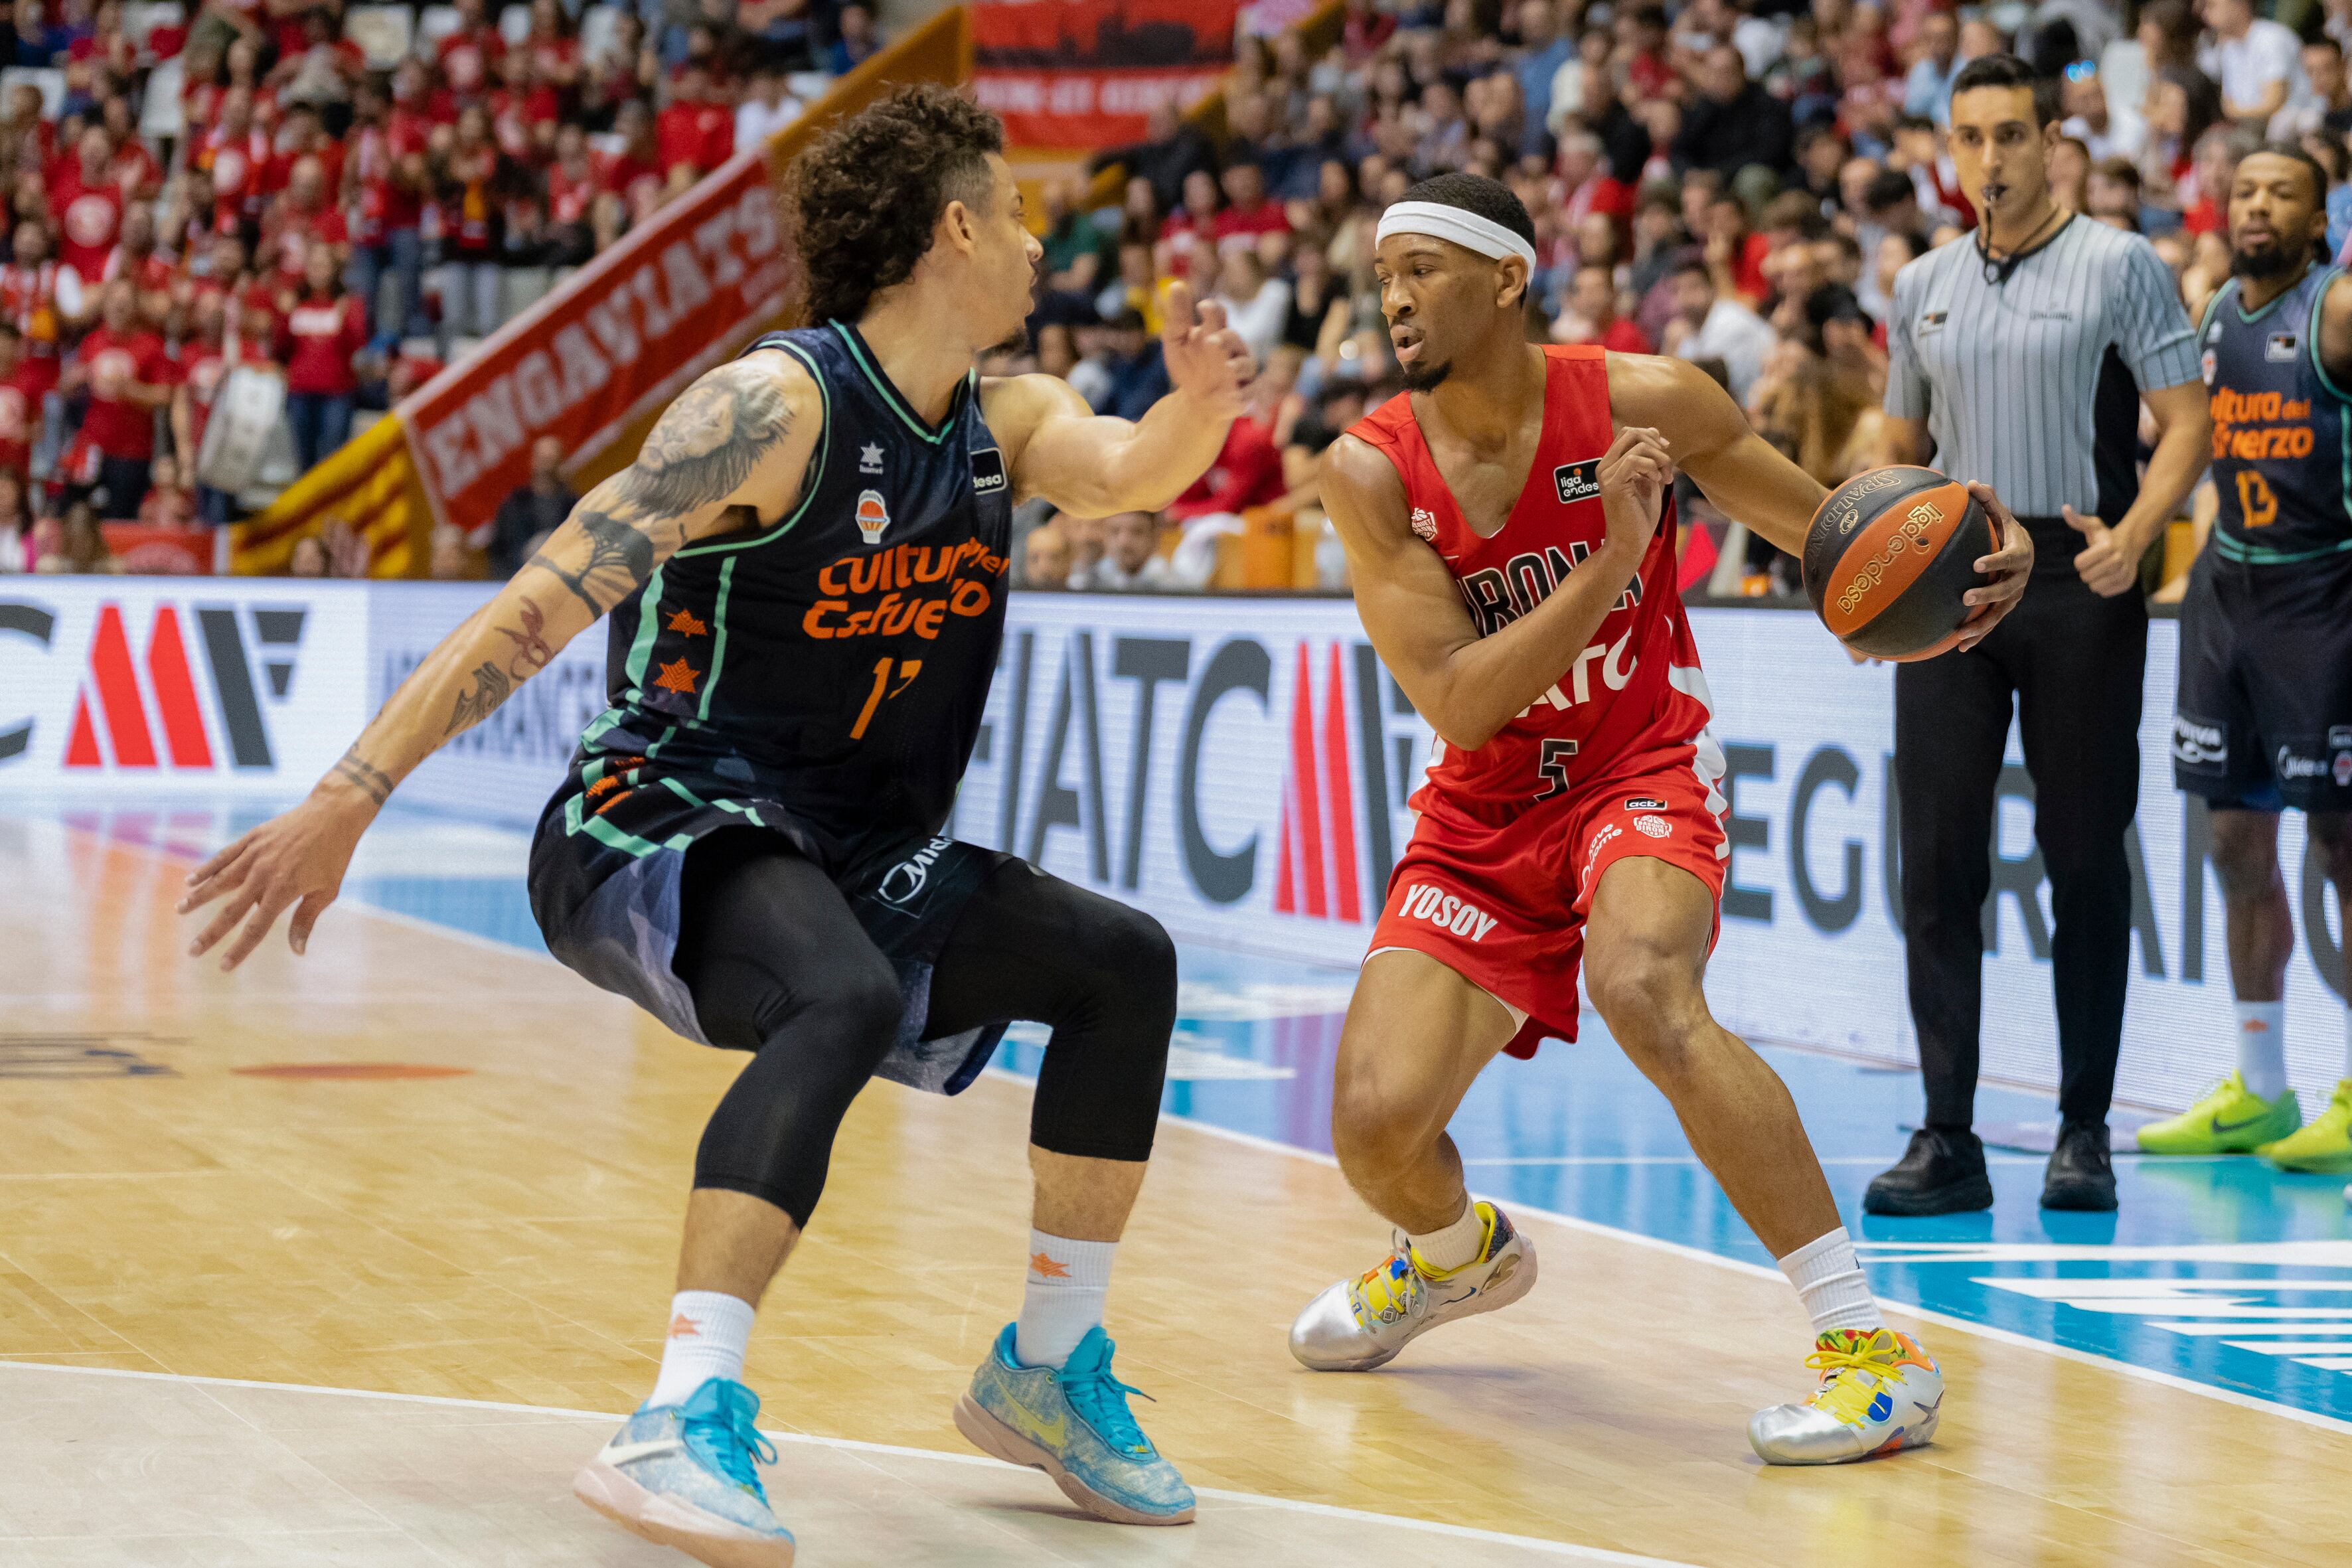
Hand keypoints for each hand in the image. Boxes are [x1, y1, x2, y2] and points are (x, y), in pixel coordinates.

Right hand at [179, 785, 374, 968]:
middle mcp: (264, 874)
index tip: (224, 967)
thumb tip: (297, 951)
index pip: (256, 927)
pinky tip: (191, 880)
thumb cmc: (334, 856)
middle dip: (211, 933)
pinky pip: (224, 857)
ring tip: (180, 910)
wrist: (333, 814)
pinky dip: (207, 869)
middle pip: (231, 910)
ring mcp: (254, 854)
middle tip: (192, 951)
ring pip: (219, 880)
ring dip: (199, 897)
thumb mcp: (327, 891)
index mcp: (283, 890)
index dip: (239, 949)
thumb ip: (306, 920)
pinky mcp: (251, 839)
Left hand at [1158, 279, 1253, 419]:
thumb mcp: (1176, 340)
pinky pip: (1251, 392)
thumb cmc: (1188, 365)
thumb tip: (1176, 284)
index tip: (1202, 306)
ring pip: (1246, 364)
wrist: (1196, 400)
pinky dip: (1244, 394)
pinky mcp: (1246, 392)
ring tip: (1227, 369)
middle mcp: (1231, 348)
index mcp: (1215, 330)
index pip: (1218, 314)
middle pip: (1232, 338)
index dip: (1213, 310)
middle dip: (1223, 340)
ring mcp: (1240, 370)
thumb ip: (1178, 316)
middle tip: (1210, 341)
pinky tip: (1234, 397)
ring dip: (1237, 367)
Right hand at [1597, 424, 1671, 556]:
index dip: (1650, 435)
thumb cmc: (1639, 516)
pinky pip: (1633, 461)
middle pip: (1630, 433)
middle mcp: (1604, 466)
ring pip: (1637, 447)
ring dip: (1659, 459)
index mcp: (1611, 464)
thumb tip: (1654, 432)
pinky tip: (1656, 482)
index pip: (1628, 433)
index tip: (1666, 450)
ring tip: (1664, 478)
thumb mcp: (1649, 479)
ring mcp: (1606, 475)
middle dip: (1656, 444)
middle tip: (1667, 465)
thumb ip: (1650, 458)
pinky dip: (1651, 468)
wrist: (1630, 542)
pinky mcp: (1612, 485)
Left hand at [1953, 481, 2033, 650]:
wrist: (2021, 550)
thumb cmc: (2004, 529)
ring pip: (1999, 612)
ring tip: (1960, 633)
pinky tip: (1960, 646)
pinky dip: (1978, 635)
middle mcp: (2021, 576)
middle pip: (2006, 589)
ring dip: (1981, 624)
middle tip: (1964, 598)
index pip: (2010, 558)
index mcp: (2020, 553)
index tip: (1976, 565)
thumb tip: (1971, 484)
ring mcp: (2014, 594)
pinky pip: (1992, 622)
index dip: (1995, 562)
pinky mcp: (2005, 607)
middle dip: (1986, 595)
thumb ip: (1988, 501)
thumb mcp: (2000, 514)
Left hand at [2063, 503, 2139, 597]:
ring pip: (2095, 587)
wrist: (2131, 545)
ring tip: (2102, 570)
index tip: (2089, 555)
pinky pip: (2104, 593)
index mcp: (2107, 547)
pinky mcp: (2127, 583)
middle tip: (2096, 563)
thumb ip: (2078, 520)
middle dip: (2087, 571)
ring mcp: (2124, 573)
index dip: (2080, 560)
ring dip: (2095, 580)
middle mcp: (2118, 560)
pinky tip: (2109, 576)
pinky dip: (2104, 587)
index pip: (2079, 564)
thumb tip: (2064, 508)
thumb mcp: (2093, 527)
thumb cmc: (2106, 537)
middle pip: (2086, 577)